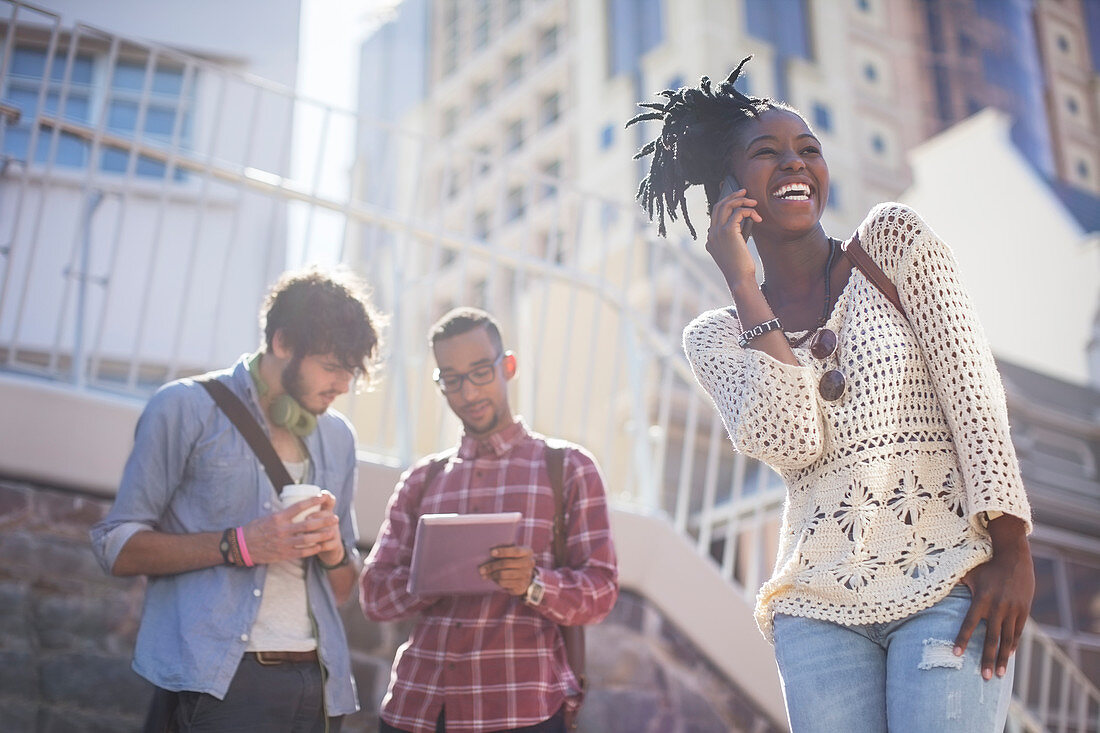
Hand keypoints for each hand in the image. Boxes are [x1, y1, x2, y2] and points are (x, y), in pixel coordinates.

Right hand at [242, 491, 341, 564]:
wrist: (242, 546)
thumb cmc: (255, 529)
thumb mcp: (267, 517)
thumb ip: (282, 514)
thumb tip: (296, 506)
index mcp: (278, 518)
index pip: (298, 507)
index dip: (312, 502)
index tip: (322, 498)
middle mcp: (282, 530)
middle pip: (308, 525)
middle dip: (324, 521)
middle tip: (335, 518)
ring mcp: (283, 543)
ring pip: (307, 539)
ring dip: (322, 535)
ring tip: (332, 532)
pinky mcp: (283, 554)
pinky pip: (302, 552)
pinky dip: (313, 549)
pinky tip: (320, 545)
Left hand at [478, 545, 534, 595]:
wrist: (526, 576)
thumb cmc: (516, 559)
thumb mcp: (515, 552)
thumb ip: (506, 549)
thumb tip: (489, 549)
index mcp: (527, 552)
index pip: (515, 551)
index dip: (503, 552)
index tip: (491, 552)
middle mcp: (529, 563)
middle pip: (506, 564)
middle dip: (492, 566)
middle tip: (481, 569)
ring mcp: (526, 575)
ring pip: (503, 574)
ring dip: (491, 574)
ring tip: (484, 574)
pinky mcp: (520, 585)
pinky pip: (504, 583)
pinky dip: (496, 580)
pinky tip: (492, 578)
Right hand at [706, 187, 761, 286]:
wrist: (739, 279)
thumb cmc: (741, 268)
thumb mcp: (735, 251)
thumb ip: (734, 238)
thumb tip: (745, 221)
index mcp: (710, 240)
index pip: (715, 215)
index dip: (726, 204)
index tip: (738, 200)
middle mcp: (711, 234)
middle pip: (718, 206)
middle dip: (732, 196)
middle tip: (745, 191)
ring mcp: (717, 232)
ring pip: (726, 206)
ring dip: (741, 200)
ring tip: (754, 202)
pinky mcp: (728, 231)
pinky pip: (738, 212)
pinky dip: (749, 211)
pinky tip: (757, 217)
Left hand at [954, 516, 1033, 679]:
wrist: (1014, 557)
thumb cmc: (986, 565)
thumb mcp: (968, 573)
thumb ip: (953, 583)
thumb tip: (930, 585)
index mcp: (981, 599)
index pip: (969, 623)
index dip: (962, 639)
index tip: (955, 654)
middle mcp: (997, 607)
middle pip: (991, 638)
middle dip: (987, 658)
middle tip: (984, 677)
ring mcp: (1012, 610)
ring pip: (1006, 639)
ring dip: (1003, 658)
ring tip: (999, 674)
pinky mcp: (1023, 610)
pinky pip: (1017, 631)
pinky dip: (1013, 644)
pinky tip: (1009, 656)